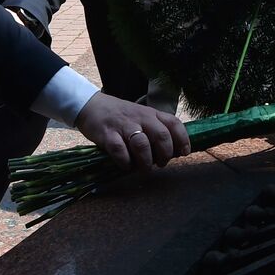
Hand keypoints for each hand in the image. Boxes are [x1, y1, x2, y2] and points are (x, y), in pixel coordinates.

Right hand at [74, 93, 190, 171]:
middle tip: (161, 163)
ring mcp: (124, 125)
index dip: (182, 139)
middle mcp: (140, 118)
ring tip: (144, 168)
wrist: (91, 106)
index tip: (184, 153)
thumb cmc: (121, 116)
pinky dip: (126, 162)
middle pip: (161, 136)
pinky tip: (126, 166)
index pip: (173, 123)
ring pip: (142, 145)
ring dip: (146, 161)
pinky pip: (120, 151)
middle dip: (165, 154)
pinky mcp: (108, 134)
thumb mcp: (142, 117)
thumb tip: (173, 152)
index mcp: (151, 114)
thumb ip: (156, 130)